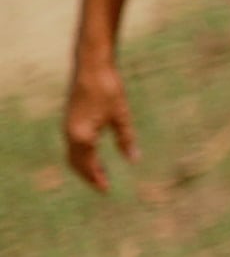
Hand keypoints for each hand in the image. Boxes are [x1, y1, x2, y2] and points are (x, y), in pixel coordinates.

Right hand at [64, 57, 134, 192]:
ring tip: (99, 172)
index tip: (106, 190)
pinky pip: (73, 143)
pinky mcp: (70, 117)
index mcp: (82, 136)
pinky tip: (93, 151)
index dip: (97, 178)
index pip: (88, 165)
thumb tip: (134, 159)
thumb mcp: (121, 115)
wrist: (91, 65)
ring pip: (73, 153)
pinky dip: (82, 153)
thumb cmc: (107, 89)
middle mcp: (70, 133)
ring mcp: (68, 125)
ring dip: (84, 165)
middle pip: (76, 163)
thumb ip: (126, 139)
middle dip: (88, 175)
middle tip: (102, 185)